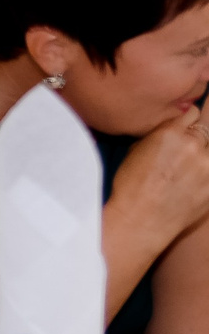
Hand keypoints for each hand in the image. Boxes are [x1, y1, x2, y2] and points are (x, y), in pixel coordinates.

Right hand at [109, 104, 208, 247]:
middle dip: (198, 139)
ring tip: (188, 170)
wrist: (140, 220)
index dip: (188, 120)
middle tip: (186, 153)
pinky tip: (192, 183)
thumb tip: (175, 130)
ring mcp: (208, 167)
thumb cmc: (131, 186)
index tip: (187, 127)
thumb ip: (161, 135)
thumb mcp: (137, 150)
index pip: (193, 113)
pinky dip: (205, 174)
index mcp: (171, 133)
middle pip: (207, 131)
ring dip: (203, 157)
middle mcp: (194, 146)